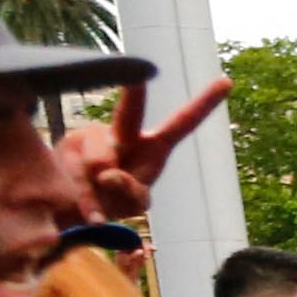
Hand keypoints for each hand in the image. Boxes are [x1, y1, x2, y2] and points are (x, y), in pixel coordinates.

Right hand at [57, 78, 231, 223]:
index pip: (182, 122)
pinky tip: (93, 215)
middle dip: (135, 96)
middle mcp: (124, 134)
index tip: (227, 81)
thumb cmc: (112, 198)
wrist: (68, 202)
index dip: (204, 103)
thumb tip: (108, 174)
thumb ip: (131, 192)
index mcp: (152, 145)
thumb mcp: (133, 201)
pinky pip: (82, 177)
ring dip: (101, 190)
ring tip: (98, 201)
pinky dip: (89, 201)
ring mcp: (94, 137)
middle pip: (130, 113)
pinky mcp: (69, 148)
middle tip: (138, 82)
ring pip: (101, 161)